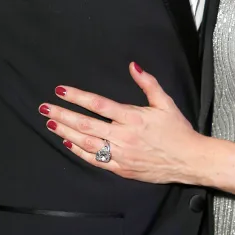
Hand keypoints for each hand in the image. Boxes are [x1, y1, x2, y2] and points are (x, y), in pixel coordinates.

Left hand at [38, 63, 205, 183]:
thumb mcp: (166, 103)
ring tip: (51, 122)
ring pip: (86, 142)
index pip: (98, 104)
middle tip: (45, 107)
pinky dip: (79, 151)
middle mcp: (124, 136)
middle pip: (85, 124)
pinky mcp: (121, 169)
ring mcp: (121, 154)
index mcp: (133, 117)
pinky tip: (68, 142)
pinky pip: (95, 160)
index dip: (78, 97)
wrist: (189, 160)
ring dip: (66, 132)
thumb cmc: (178, 131)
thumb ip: (148, 83)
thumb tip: (133, 66)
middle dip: (63, 114)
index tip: (61, 90)